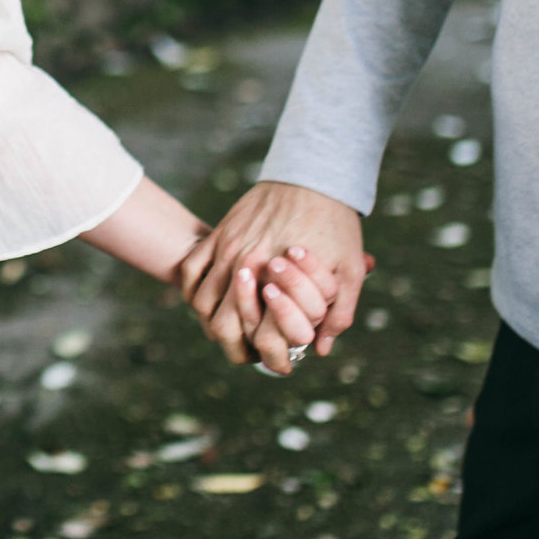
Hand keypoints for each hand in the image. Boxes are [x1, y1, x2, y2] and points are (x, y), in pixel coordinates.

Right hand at [174, 181, 368, 372]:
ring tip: (230, 329)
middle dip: (235, 349)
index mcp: (277, 281)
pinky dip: (193, 292)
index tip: (279, 364)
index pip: (260, 338)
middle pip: (221, 327)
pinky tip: (209, 300)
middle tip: (250, 353)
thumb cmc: (334, 223)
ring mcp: (226, 249)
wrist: (314, 174)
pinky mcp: (218, 233)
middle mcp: (245, 268)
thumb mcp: (348, 271)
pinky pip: (190, 271)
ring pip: (201, 303)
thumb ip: (338, 313)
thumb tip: (320, 349)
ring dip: (212, 322)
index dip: (269, 359)